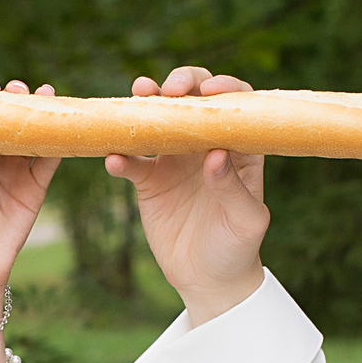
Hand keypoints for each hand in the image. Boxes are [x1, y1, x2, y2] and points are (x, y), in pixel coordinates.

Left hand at [0, 73, 58, 321]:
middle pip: (6, 121)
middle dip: (13, 100)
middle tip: (18, 89)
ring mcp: (14, 171)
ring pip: (30, 137)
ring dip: (38, 116)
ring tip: (46, 93)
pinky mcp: (34, 189)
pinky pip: (49, 162)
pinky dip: (59, 145)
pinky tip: (65, 126)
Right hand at [107, 66, 267, 325]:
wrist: (209, 279)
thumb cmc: (238, 247)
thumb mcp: (246, 221)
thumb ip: (233, 187)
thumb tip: (215, 154)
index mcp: (239, 146)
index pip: (234, 104)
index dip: (224, 88)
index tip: (211, 90)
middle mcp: (206, 144)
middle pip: (193, 99)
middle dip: (182, 83)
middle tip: (170, 90)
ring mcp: (175, 159)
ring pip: (158, 120)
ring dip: (147, 103)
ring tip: (139, 95)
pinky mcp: (149, 180)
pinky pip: (132, 162)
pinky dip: (122, 157)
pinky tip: (115, 159)